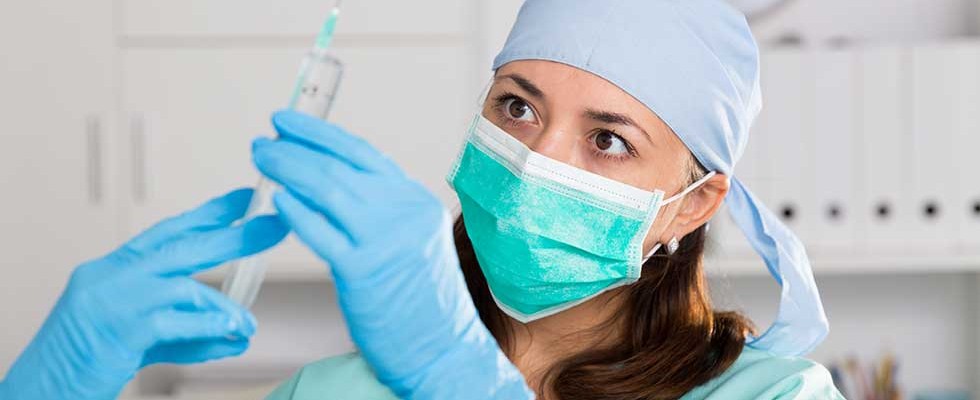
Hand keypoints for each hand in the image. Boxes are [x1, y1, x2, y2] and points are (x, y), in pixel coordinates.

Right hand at [0, 189, 288, 399]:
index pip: (167, 232)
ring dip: (224, 309)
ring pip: (186, 288)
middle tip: (274, 225)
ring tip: (247, 326)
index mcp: (112, 269)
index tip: (244, 199)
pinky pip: (178, 321)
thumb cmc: (87, 364)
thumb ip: (187, 331)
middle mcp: (110, 276)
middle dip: (234, 236)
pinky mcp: (120, 329)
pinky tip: (229, 335)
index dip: (208, 214)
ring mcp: (112, 299)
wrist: (38, 392)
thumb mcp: (141, 339)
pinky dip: (209, 327)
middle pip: (184, 246)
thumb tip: (237, 333)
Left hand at [253, 110, 532, 398]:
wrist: (442, 349)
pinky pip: (320, 232)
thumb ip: (380, 209)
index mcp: (415, 201)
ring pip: (327, 190)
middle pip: (339, 166)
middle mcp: (404, 213)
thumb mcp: (412, 239)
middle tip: (265, 140)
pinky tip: (277, 199)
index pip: (361, 154)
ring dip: (288, 169)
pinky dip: (296, 213)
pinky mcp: (364, 270)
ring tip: (262, 159)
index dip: (320, 134)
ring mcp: (385, 239)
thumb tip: (329, 180)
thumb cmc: (421, 302)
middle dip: (295, 148)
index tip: (288, 122)